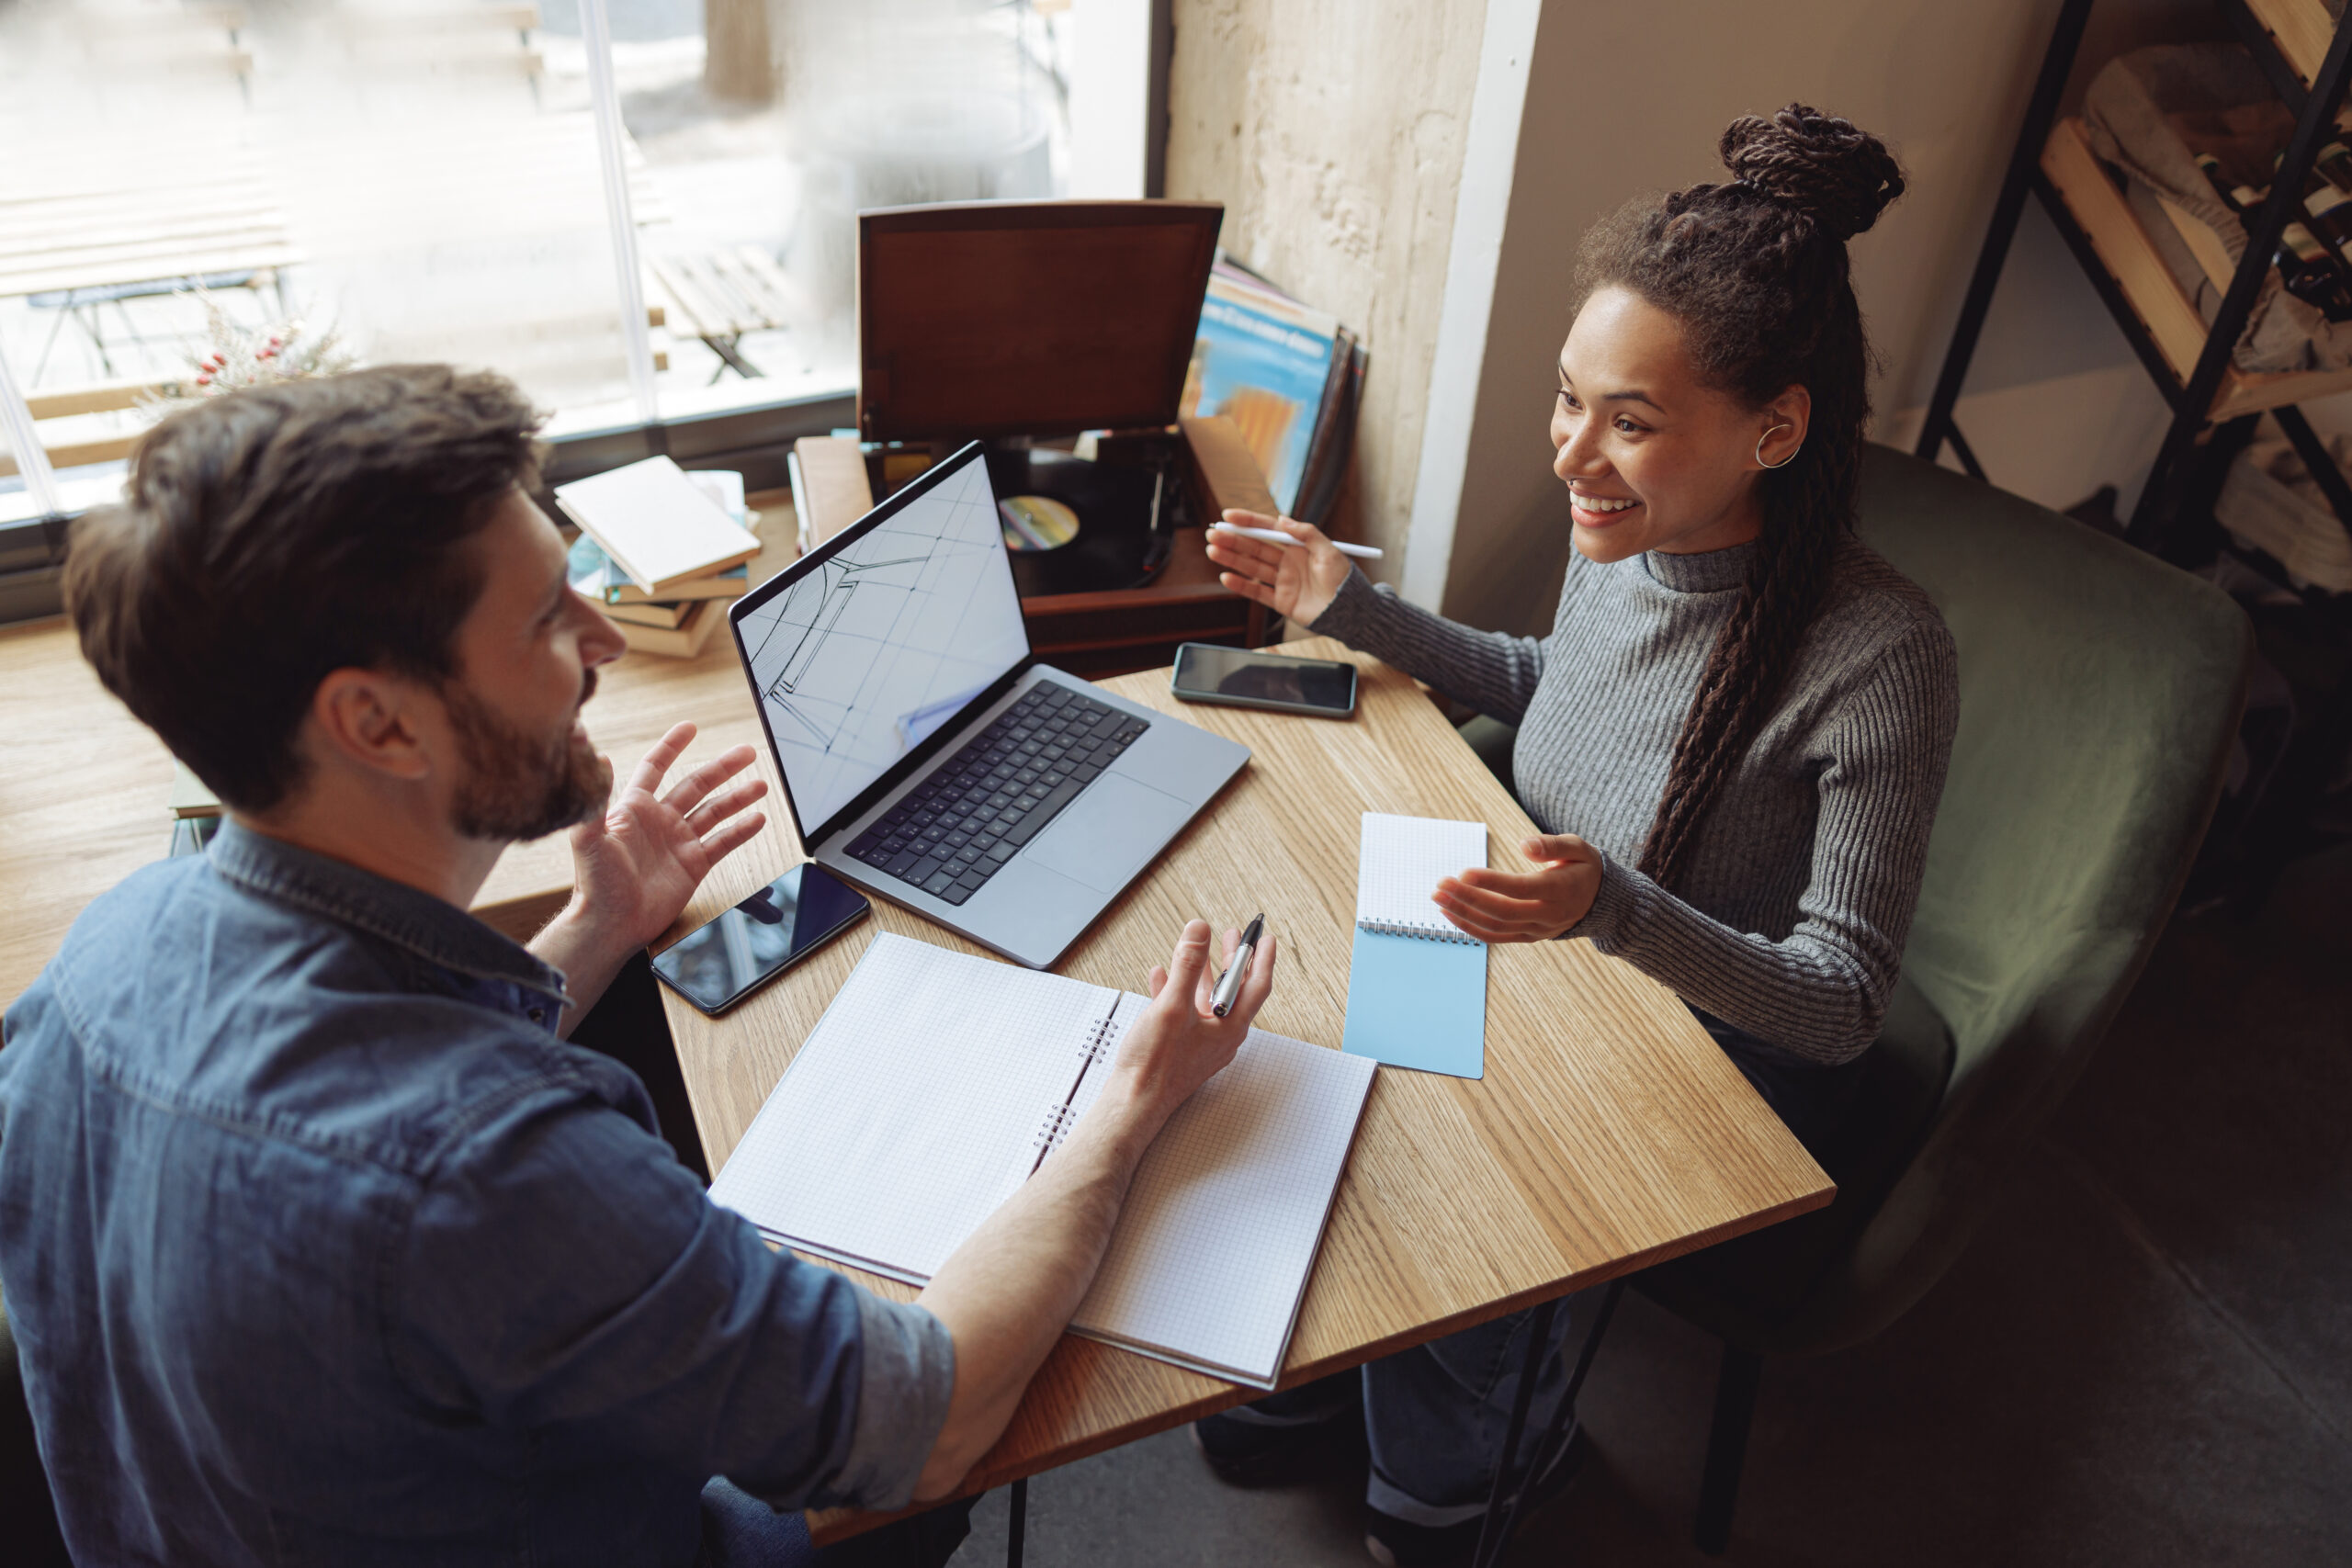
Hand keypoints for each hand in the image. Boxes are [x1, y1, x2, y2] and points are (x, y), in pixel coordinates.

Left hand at [564, 722, 768, 953]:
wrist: (611, 924)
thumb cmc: (594, 884)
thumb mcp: (589, 837)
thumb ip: (596, 798)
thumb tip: (597, 756)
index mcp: (634, 809)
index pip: (656, 767)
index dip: (672, 746)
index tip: (690, 728)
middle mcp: (659, 822)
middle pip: (696, 785)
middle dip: (722, 768)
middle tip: (747, 753)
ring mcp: (678, 843)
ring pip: (714, 812)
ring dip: (738, 797)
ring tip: (760, 785)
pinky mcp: (692, 866)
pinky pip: (722, 843)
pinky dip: (740, 831)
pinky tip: (757, 819)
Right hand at [1112, 919, 1277, 1115]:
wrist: (1133, 1102)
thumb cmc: (1156, 1066)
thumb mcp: (1172, 1006)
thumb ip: (1187, 966)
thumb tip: (1199, 930)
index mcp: (1230, 1026)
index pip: (1257, 986)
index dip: (1263, 958)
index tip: (1266, 937)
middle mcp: (1221, 1035)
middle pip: (1234, 990)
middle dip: (1233, 960)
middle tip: (1233, 936)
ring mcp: (1202, 1042)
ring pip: (1207, 999)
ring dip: (1202, 973)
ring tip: (1197, 951)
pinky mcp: (1182, 1047)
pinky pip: (1185, 1012)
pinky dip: (1176, 990)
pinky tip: (1161, 977)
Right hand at [1203, 509, 1352, 627]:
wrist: (1349, 611)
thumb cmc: (1344, 579)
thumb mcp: (1329, 550)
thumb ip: (1306, 533)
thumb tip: (1281, 520)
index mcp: (1298, 546)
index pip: (1268, 529)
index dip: (1248, 521)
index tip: (1228, 515)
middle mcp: (1288, 561)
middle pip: (1255, 547)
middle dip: (1233, 539)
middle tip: (1213, 533)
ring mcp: (1283, 581)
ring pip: (1252, 567)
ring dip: (1231, 558)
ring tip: (1212, 550)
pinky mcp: (1281, 601)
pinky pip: (1257, 592)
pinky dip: (1241, 585)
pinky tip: (1226, 577)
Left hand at [1433, 833, 1601, 942]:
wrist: (1602, 903)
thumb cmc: (1585, 867)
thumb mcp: (1579, 849)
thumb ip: (1553, 846)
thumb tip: (1524, 845)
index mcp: (1560, 890)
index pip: (1520, 889)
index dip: (1490, 883)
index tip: (1463, 873)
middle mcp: (1548, 915)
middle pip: (1502, 912)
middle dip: (1467, 899)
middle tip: (1440, 884)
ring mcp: (1537, 930)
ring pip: (1495, 928)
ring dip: (1463, 914)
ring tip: (1437, 897)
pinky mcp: (1529, 937)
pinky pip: (1496, 937)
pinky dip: (1470, 928)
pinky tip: (1449, 913)